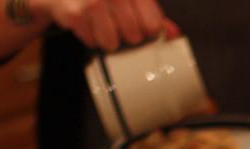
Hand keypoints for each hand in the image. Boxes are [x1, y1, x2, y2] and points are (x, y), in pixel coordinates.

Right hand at [31, 0, 173, 51]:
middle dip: (126, 36)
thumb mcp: (129, 0)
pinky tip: (85, 23)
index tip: (140, 27)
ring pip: (112, 43)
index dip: (146, 31)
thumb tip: (174, 35)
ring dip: (107, 40)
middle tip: (115, 24)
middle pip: (133, 36)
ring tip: (100, 24)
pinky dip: (89, 38)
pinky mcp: (75, 13)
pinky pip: (92, 42)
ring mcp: (94, 1)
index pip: (152, 25)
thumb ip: (153, 15)